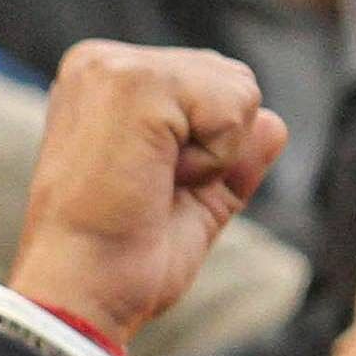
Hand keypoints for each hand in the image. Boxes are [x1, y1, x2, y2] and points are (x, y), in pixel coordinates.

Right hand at [1, 40, 287, 350]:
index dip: (204, 151)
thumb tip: (275, 123)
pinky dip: (214, 159)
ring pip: (239, 89)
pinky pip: (233, 108)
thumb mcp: (192, 199)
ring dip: (215, 154)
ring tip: (149, 184)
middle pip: (232, 79)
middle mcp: (100, 61)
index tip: (142, 187)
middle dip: (215, 147)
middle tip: (150, 190)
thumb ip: (234, 156)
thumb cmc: (120, 257)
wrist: (81, 293)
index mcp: (103, 83)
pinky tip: (156, 179)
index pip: (211, 85)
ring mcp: (114, 67)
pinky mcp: (135, 82)